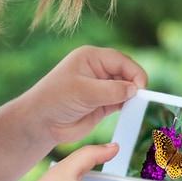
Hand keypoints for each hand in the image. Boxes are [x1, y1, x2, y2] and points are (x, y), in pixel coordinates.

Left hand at [20, 46, 147, 146]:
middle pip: (126, 73)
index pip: (121, 60)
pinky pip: (122, 102)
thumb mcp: (83, 92)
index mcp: (92, 57)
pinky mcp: (103, 104)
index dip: (133, 72)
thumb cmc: (55, 100)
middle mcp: (98, 70)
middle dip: (134, 84)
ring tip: (135, 106)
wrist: (41, 123)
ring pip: (126, 88)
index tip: (141, 87)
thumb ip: (110, 90)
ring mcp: (102, 87)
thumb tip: (134, 89)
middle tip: (140, 98)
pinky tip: (130, 111)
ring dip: (132, 96)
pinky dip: (128, 106)